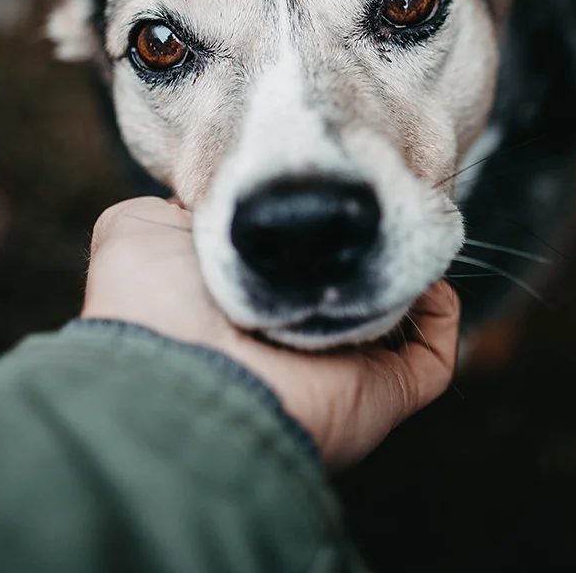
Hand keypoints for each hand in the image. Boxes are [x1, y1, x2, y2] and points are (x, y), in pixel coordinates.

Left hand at [82, 197, 459, 467]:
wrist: (182, 376)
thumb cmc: (156, 301)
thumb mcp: (136, 232)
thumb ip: (174, 208)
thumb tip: (211, 203)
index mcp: (247, 302)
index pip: (296, 264)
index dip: (314, 225)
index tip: (329, 186)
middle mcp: (296, 335)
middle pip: (351, 287)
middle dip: (368, 245)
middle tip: (377, 202)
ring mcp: (343, 365)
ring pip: (398, 314)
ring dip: (406, 269)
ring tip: (399, 223)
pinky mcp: (385, 389)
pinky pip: (434, 353)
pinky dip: (439, 310)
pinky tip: (418, 273)